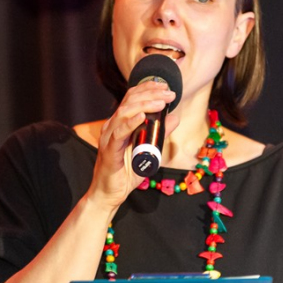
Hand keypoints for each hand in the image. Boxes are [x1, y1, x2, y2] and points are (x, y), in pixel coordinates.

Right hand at [88, 80, 178, 209]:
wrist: (109, 195)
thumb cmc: (126, 173)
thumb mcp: (150, 150)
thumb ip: (160, 134)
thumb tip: (174, 117)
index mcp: (120, 123)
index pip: (132, 98)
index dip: (148, 88)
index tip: (165, 87)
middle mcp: (112, 126)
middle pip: (130, 101)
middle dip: (151, 93)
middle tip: (170, 94)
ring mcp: (108, 137)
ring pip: (124, 112)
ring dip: (145, 104)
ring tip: (162, 102)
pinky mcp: (108, 151)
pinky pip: (118, 133)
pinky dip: (131, 122)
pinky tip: (142, 116)